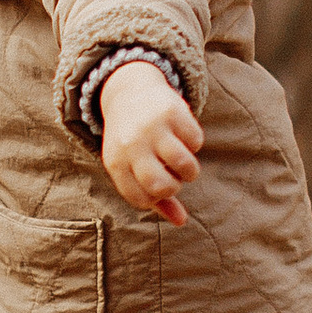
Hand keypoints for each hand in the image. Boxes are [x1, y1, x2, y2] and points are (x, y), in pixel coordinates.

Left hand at [97, 60, 201, 225]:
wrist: (129, 91)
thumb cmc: (131, 140)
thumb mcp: (131, 166)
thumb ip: (155, 198)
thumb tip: (181, 221)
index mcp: (115, 162)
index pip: (141, 199)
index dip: (155, 198)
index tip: (157, 186)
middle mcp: (131, 145)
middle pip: (162, 185)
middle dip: (175, 186)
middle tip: (174, 176)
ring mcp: (152, 127)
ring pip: (184, 165)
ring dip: (190, 170)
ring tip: (183, 162)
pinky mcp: (172, 111)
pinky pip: (196, 142)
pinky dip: (195, 144)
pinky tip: (184, 136)